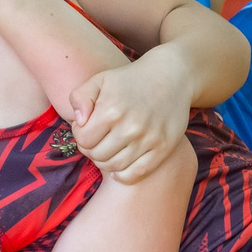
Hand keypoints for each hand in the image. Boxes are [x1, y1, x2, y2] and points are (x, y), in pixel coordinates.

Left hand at [69, 53, 190, 182]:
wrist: (172, 76)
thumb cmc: (130, 79)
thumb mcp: (99, 79)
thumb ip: (79, 97)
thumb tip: (79, 122)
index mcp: (111, 110)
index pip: (83, 140)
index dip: (80, 134)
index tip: (87, 126)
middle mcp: (130, 127)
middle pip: (97, 155)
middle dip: (92, 148)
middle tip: (98, 138)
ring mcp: (148, 140)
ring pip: (114, 167)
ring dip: (105, 161)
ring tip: (108, 147)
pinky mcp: (163, 148)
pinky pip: (135, 174)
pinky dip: (123, 175)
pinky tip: (120, 163)